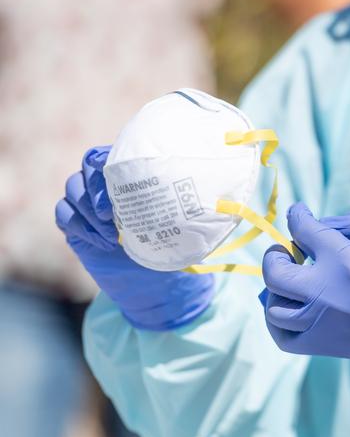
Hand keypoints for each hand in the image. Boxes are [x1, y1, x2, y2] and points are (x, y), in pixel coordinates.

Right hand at [55, 146, 214, 330]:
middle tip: (111, 215)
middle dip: (95, 190)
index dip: (106, 167)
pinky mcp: (77, 223)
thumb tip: (198, 192)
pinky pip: (64, 214)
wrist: (157, 282)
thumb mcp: (180, 222)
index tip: (121, 191)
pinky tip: (102, 241)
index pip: (108, 154)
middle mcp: (107, 183)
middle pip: (86, 169)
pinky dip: (79, 225)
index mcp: (132, 174)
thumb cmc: (173, 245)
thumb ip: (176, 203)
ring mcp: (89, 202)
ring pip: (72, 189)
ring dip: (88, 210)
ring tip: (111, 234)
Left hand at [261, 203, 349, 406]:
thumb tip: (322, 223)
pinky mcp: (327, 346)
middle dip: (275, 255)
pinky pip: (283, 338)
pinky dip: (276, 321)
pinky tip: (289, 307)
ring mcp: (324, 324)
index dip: (296, 216)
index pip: (303, 231)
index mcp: (348, 261)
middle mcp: (327, 294)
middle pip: (275, 273)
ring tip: (290, 279)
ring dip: (274, 287)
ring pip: (273, 308)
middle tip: (287, 250)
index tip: (298, 212)